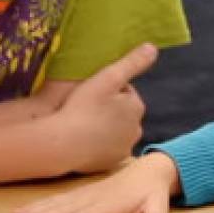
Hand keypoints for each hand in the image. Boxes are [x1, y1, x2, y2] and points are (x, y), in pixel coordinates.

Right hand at [8, 152, 179, 212]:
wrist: (149, 170)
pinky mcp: (78, 195)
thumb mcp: (159, 201)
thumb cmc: (152, 191)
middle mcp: (94, 198)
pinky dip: (34, 206)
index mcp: (112, 203)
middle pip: (65, 211)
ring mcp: (84, 195)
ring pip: (54, 205)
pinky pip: (54, 201)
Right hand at [53, 43, 157, 173]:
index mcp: (137, 108)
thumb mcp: (108, 77)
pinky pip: (104, 149)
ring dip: (103, 126)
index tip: (91, 90)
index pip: (125, 92)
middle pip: (122, 113)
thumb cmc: (83, 107)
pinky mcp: (109, 164)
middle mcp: (137, 130)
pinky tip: (82, 139)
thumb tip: (152, 48)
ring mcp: (123, 149)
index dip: (107, 88)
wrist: (61, 144)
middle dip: (108, 108)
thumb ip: (132, 62)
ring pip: (114, 131)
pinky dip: (97, 143)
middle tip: (84, 106)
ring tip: (82, 122)